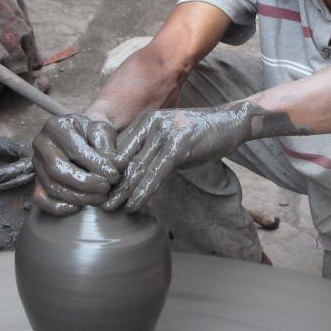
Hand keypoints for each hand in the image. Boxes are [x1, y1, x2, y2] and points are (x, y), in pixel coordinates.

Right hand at [31, 114, 119, 215]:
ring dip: (78, 198)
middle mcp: (41, 143)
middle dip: (85, 185)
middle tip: (106, 189)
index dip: (97, 167)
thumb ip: (109, 147)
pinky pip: (41, 200)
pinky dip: (60, 208)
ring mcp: (36, 163)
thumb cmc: (93, 133)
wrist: (82, 135)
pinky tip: (80, 207)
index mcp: (56, 126)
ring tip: (99, 198)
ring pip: (52, 187)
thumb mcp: (104, 130)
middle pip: (58, 171)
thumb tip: (118, 165)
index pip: (75, 152)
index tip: (114, 176)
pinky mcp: (35, 181)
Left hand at [105, 104, 257, 212]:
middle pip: (124, 159)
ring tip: (112, 208)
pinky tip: (134, 204)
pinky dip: (143, 191)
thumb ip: (151, 156)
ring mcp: (164, 131)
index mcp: (145, 121)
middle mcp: (150, 123)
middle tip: (100, 204)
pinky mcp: (178, 143)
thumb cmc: (200, 137)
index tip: (101, 192)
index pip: (119, 150)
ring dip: (123, 191)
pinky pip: (155, 172)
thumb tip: (132, 180)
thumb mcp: (170, 143)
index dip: (109, 173)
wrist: (231, 122)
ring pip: (137, 167)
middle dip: (111, 184)